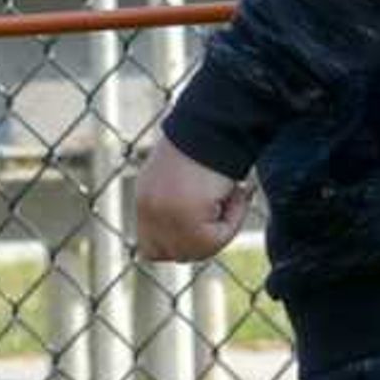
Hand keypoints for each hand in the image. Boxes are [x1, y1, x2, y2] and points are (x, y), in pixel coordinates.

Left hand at [130, 130, 248, 265]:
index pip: (151, 250)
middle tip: (222, 211)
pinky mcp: (185, 216)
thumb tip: (187, 249)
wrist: (214, 124)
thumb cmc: (207, 146)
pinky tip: (236, 191)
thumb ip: (181, 211)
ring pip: (196, 251)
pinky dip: (232, 221)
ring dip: (219, 231)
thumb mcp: (185, 183)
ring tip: (230, 196)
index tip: (207, 224)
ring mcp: (163, 215)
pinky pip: (215, 239)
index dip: (179, 246)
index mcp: (143, 201)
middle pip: (172, 254)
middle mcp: (146, 210)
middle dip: (200, 243)